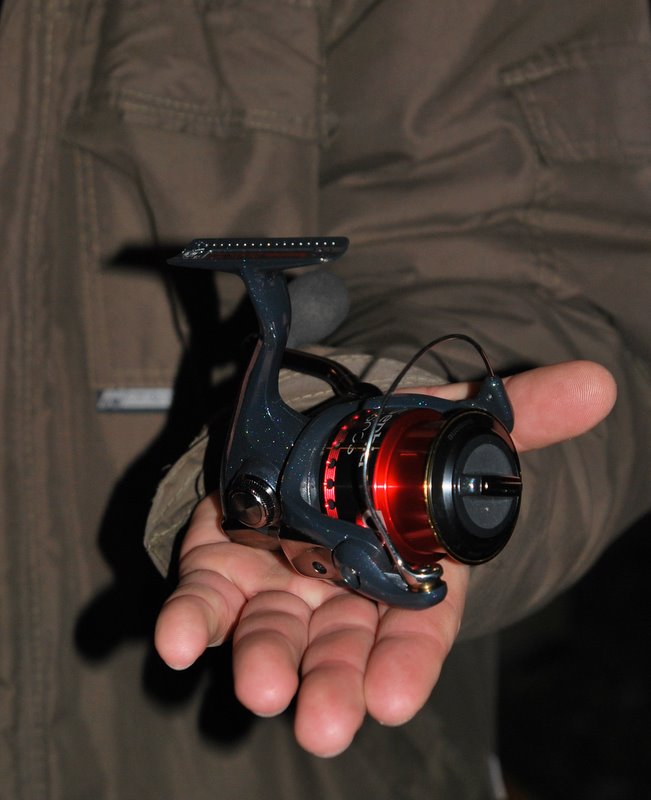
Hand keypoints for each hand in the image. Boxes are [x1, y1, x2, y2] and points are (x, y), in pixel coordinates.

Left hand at [155, 360, 615, 756]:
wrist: (319, 438)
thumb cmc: (395, 451)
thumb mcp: (453, 428)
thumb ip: (523, 415)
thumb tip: (599, 385)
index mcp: (404, 578)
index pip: (414, 632)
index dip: (407, 663)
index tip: (395, 696)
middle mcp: (342, 594)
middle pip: (340, 649)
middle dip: (334, 684)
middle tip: (324, 720)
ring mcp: (279, 585)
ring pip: (272, 635)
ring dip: (265, 663)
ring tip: (262, 688)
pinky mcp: (222, 565)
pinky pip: (205, 600)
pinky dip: (191, 623)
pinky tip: (176, 644)